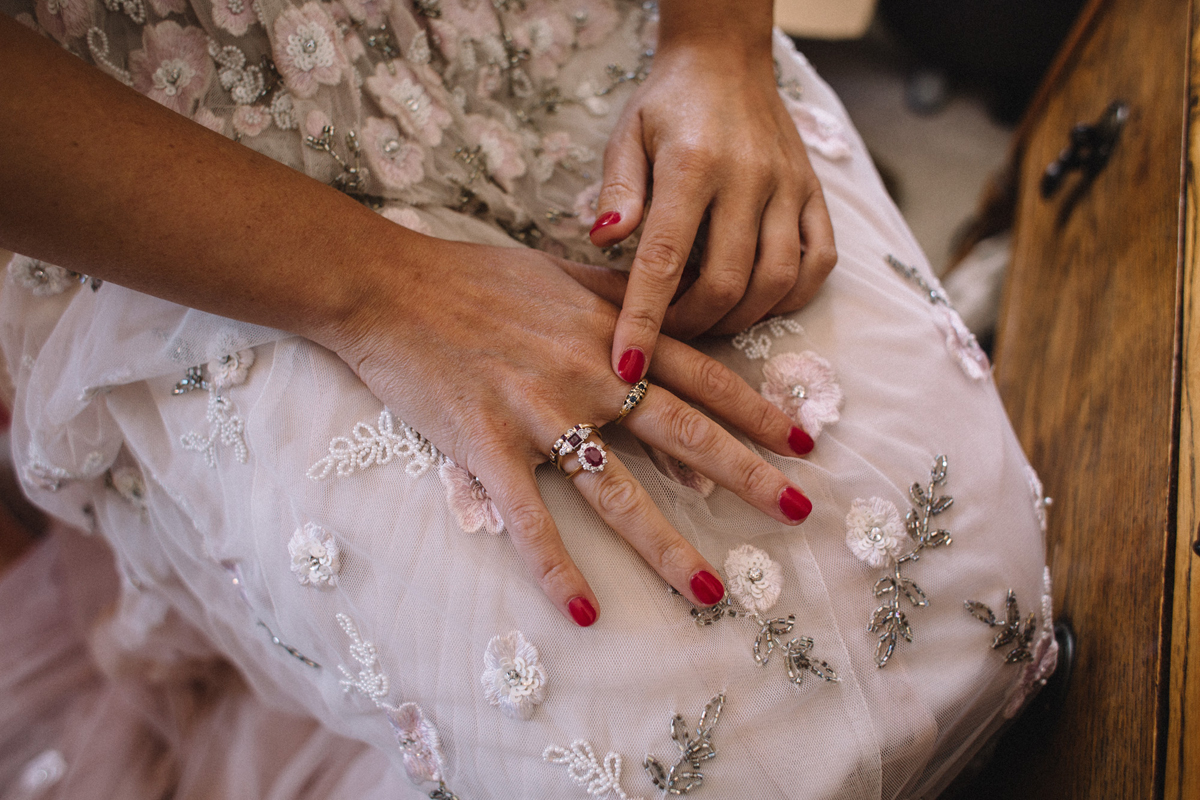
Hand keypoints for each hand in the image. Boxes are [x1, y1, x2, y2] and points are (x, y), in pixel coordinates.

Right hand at [333, 236, 816, 626]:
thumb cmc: (473, 277)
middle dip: (748, 474)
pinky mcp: (487, 446)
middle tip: (800, 511)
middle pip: (684, 431)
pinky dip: (555, 568)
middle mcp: (589, 373)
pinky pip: (529, 518)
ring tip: (709, 588)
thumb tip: (665, 311)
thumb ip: (618, 295)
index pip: (703, 374)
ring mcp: (540, 412)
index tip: (804, 440)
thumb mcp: (560, 271)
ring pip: (617, 488)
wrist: (387, 285)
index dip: (757, 409)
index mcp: (611, 331)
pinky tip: (583, 613)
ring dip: (665, 543)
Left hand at [586, 39, 836, 381]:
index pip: (665, 260)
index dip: (645, 321)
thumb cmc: (667, 103)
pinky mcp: (815, 192)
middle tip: (669, 334)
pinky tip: (759, 300)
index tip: (630, 368)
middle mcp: (748, 178)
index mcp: (692, 165)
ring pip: (777, 282)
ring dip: (740, 318)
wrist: (726, 58)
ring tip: (709, 319)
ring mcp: (789, 186)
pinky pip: (819, 262)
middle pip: (728, 283)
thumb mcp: (626, 134)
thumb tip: (604, 241)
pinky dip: (791, 297)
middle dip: (693, 326)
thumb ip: (617, 190)